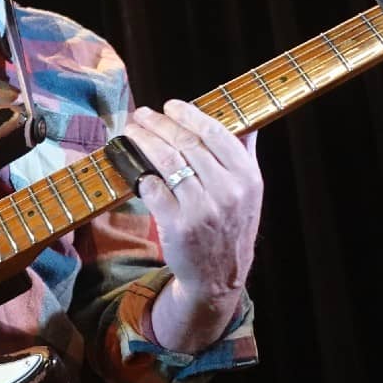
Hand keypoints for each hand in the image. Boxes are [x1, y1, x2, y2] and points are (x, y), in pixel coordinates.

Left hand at [124, 100, 263, 349]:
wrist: (218, 276)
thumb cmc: (231, 226)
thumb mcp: (250, 191)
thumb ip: (245, 153)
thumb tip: (246, 118)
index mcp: (247, 177)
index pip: (215, 133)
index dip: (190, 114)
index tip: (171, 106)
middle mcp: (227, 191)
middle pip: (186, 143)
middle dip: (159, 124)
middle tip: (143, 114)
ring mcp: (202, 209)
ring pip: (166, 160)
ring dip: (144, 140)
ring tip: (132, 130)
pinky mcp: (177, 225)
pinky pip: (152, 188)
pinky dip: (140, 172)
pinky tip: (132, 163)